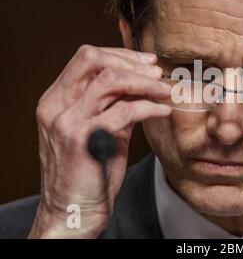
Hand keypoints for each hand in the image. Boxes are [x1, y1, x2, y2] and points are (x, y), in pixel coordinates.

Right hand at [28, 45, 171, 237]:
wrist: (72, 210)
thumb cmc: (88, 171)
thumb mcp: (98, 130)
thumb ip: (113, 105)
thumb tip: (141, 84)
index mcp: (56, 100)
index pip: (86, 59)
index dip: (119, 55)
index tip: (146, 62)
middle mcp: (56, 106)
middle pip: (93, 60)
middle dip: (130, 62)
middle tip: (156, 73)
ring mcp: (67, 121)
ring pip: (110, 81)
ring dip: (144, 82)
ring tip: (164, 90)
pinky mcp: (84, 140)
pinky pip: (124, 111)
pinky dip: (149, 107)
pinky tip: (162, 111)